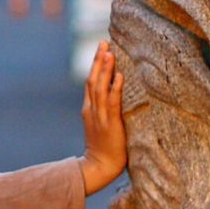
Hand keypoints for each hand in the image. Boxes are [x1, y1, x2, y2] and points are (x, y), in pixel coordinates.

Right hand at [80, 41, 126, 194]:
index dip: (95, 64)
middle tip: (104, 42)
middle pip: (93, 80)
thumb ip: (105, 110)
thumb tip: (116, 95)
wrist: (99, 167)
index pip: (91, 82)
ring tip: (110, 53)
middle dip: (98, 60)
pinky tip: (120, 76)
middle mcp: (92, 109)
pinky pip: (112, 103)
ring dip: (105, 69)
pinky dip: (115, 88)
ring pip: (100, 88)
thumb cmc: (105, 148)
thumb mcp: (101, 124)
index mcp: (89, 108)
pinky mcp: (109, 124)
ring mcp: (99, 116)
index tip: (102, 48)